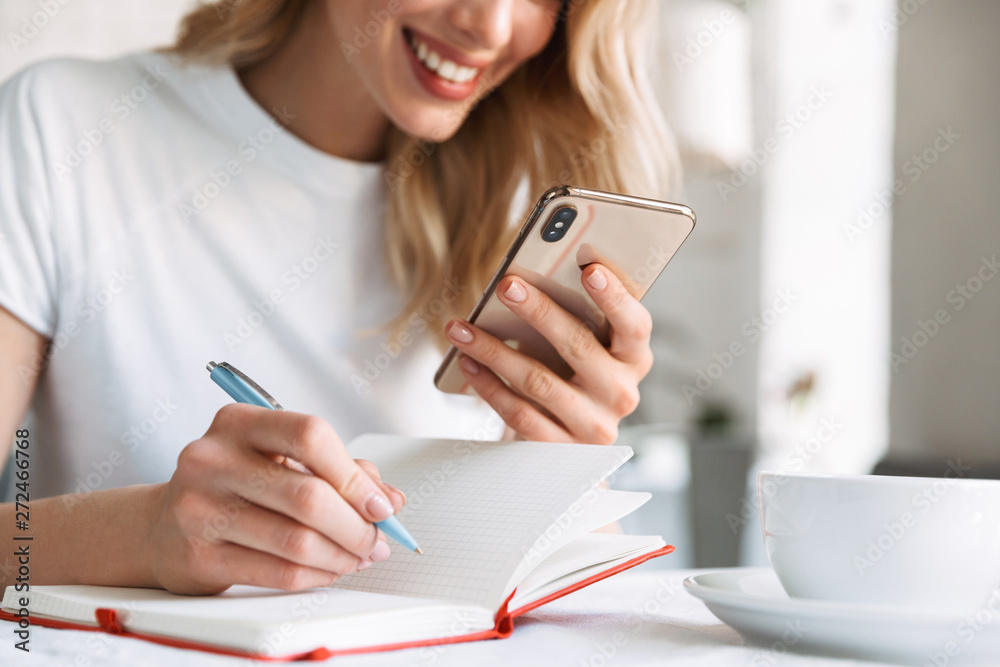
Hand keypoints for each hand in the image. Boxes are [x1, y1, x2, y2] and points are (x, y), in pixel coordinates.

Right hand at [146, 404, 404, 593]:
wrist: (161, 527)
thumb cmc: (234, 486)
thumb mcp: (279, 459)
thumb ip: (339, 470)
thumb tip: (389, 500)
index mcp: (237, 422)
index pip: (310, 435)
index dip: (354, 475)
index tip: (379, 504)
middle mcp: (212, 459)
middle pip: (308, 496)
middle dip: (356, 526)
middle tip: (376, 540)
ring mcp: (199, 509)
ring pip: (297, 540)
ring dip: (342, 555)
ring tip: (358, 557)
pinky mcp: (198, 557)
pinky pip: (278, 573)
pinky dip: (317, 575)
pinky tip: (329, 570)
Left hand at [445, 263, 652, 444]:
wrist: (571, 445)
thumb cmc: (573, 376)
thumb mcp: (587, 349)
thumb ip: (575, 319)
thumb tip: (529, 280)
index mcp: (634, 359)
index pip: (635, 325)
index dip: (615, 298)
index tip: (590, 270)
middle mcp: (621, 393)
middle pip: (579, 346)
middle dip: (539, 312)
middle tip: (507, 286)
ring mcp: (593, 425)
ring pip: (539, 381)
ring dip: (494, 351)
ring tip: (461, 328)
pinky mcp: (561, 448)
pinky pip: (519, 413)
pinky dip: (489, 386)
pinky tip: (468, 363)